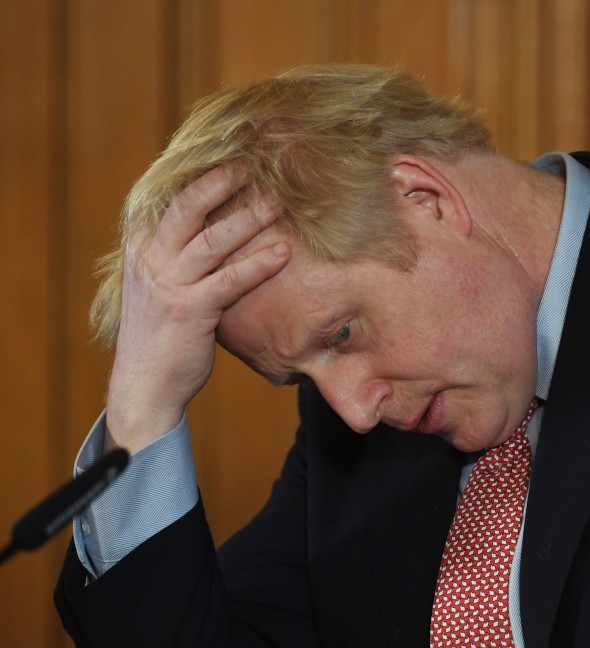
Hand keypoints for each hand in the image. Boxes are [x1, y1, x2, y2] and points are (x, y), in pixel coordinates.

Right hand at [104, 164, 289, 452]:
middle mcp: (150, 261)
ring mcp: (168, 285)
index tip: (226, 156)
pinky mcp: (189, 311)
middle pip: (186, 209)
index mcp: (142, 250)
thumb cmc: (162, 335)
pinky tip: (284, 253)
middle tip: (251, 163)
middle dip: (219, 182)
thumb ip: (180, 258)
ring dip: (248, 218)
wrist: (144, 385)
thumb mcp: (161, 286)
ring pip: (211, 240)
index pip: (169, 202)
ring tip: (278, 202)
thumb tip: (215, 231)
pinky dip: (258, 265)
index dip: (198, 177)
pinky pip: (229, 281)